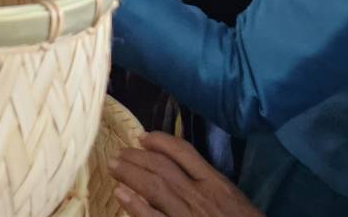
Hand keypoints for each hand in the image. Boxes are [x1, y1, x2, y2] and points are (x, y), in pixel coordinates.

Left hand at [110, 132, 262, 216]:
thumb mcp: (233, 199)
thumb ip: (211, 183)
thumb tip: (186, 171)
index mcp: (215, 183)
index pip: (184, 152)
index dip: (159, 142)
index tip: (142, 137)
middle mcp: (200, 194)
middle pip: (162, 167)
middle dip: (137, 157)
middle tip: (118, 152)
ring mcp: (188, 214)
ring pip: (154, 186)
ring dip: (130, 173)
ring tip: (113, 166)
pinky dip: (135, 205)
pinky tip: (120, 194)